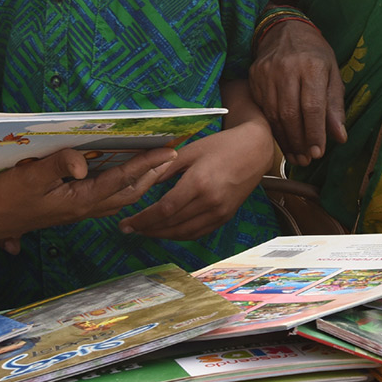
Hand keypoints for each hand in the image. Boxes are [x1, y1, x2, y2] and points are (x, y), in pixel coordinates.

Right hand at [0, 146, 176, 244]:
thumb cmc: (6, 197)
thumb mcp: (29, 176)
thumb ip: (57, 164)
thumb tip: (84, 161)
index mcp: (80, 199)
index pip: (122, 179)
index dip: (147, 164)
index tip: (170, 150)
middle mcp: (84, 208)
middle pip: (129, 192)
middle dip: (153, 174)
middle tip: (173, 156)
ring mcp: (77, 210)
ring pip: (119, 198)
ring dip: (140, 182)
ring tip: (156, 166)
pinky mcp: (69, 208)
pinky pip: (106, 198)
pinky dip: (122, 187)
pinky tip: (122, 178)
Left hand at [118, 120, 273, 239]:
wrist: (255, 150)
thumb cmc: (221, 146)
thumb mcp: (190, 150)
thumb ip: (165, 168)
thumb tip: (141, 182)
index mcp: (198, 182)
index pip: (164, 209)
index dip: (143, 219)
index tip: (126, 222)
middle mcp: (210, 201)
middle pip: (172, 224)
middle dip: (147, 229)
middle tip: (128, 229)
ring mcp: (220, 212)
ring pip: (184, 233)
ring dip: (161, 235)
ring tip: (144, 232)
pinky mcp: (225, 217)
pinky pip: (198, 233)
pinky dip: (180, 235)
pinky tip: (167, 231)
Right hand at [248, 19, 345, 165]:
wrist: (284, 29)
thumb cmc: (315, 53)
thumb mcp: (332, 73)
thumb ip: (335, 106)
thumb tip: (340, 137)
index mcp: (312, 66)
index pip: (312, 107)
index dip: (315, 133)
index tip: (318, 153)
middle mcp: (287, 68)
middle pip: (290, 113)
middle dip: (299, 141)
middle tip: (306, 160)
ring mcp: (267, 72)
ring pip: (274, 114)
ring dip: (285, 139)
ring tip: (295, 155)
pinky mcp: (254, 76)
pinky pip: (263, 108)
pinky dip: (272, 127)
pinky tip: (282, 139)